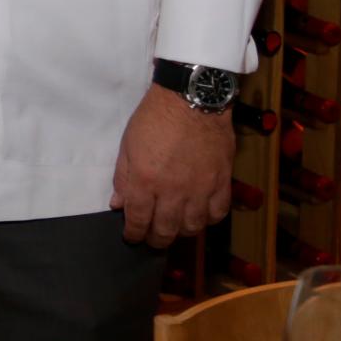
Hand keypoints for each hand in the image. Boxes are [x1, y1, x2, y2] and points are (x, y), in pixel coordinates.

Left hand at [110, 84, 232, 246]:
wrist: (190, 101)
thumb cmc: (153, 119)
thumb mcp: (127, 145)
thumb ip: (123, 178)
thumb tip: (118, 205)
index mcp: (146, 182)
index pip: (138, 220)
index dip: (134, 233)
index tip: (131, 237)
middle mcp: (174, 192)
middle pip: (166, 229)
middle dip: (156, 239)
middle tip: (152, 239)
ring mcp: (200, 189)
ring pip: (193, 227)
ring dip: (181, 232)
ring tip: (174, 229)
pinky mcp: (222, 183)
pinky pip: (217, 213)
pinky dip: (208, 220)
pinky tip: (200, 216)